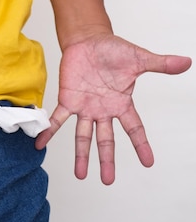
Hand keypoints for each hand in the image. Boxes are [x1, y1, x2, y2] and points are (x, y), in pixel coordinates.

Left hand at [35, 34, 190, 184]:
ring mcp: (85, 107)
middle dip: (106, 160)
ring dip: (81, 155)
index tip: (148, 162)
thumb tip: (186, 62)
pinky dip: (48, 130)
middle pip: (106, 139)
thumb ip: (160, 64)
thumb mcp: (139, 59)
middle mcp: (103, 110)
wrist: (89, 41)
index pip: (134, 128)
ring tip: (81, 175)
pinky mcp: (68, 99)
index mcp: (121, 104)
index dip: (141, 145)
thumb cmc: (113, 51)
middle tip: (107, 180)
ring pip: (83, 135)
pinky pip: (57, 118)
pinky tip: (40, 143)